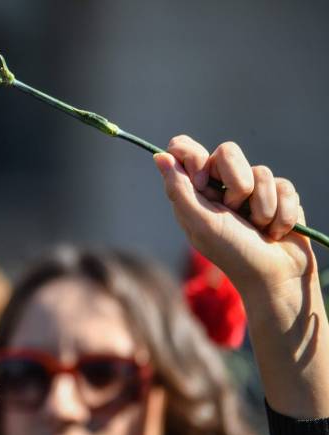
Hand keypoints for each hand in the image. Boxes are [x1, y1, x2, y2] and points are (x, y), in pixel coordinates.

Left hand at [153, 135, 314, 297]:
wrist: (275, 276)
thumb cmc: (232, 252)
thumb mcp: (200, 222)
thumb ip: (179, 189)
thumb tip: (159, 156)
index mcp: (195, 192)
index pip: (185, 150)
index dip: (194, 156)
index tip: (202, 180)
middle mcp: (221, 187)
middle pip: (227, 152)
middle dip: (236, 184)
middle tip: (233, 210)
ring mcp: (252, 190)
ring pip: (260, 170)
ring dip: (260, 205)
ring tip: (257, 227)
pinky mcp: (279, 195)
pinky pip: (283, 184)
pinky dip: (280, 212)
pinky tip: (276, 231)